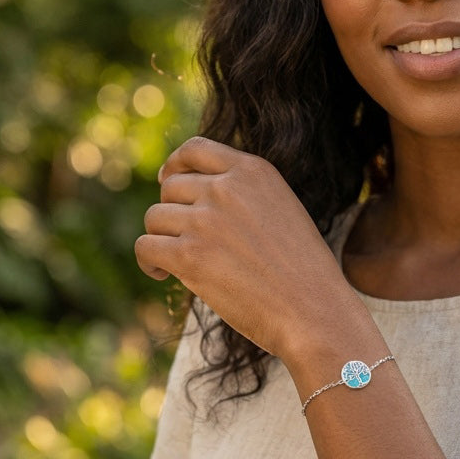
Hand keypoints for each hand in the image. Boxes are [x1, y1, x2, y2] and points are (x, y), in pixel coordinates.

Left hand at [134, 136, 354, 356]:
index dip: (175, 164)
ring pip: (154, 217)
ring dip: (160, 238)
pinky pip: (145, 247)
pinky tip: (161, 274)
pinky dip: (148, 262)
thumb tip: (196, 196)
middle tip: (183, 239)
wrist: (314, 311)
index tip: (167, 179)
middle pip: (171, 187)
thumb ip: (244, 194)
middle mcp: (226, 188)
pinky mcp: (189, 256)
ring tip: (173, 262)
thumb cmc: (303, 271)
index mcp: (254, 171)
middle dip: (171, 211)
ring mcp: (206, 220)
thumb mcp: (283, 209)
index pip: (196, 148)